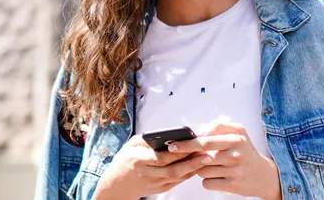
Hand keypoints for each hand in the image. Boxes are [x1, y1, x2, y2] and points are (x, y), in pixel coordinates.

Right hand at [94, 134, 208, 199]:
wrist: (115, 185)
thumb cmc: (124, 160)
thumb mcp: (131, 144)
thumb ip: (147, 139)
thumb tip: (166, 134)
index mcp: (139, 159)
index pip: (162, 157)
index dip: (178, 152)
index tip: (192, 144)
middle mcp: (148, 173)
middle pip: (174, 168)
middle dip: (192, 161)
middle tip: (207, 152)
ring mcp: (154, 183)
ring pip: (178, 177)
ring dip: (194, 168)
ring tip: (207, 157)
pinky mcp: (160, 189)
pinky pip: (177, 181)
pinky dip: (188, 174)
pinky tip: (198, 165)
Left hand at [168, 121, 281, 199]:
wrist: (263, 175)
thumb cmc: (245, 150)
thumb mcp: (238, 133)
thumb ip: (219, 127)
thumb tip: (197, 132)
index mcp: (236, 137)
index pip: (208, 136)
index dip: (190, 139)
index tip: (176, 140)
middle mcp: (236, 152)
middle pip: (203, 151)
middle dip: (185, 149)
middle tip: (171, 149)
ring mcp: (234, 169)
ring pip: (202, 168)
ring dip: (200, 167)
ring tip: (210, 165)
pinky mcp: (232, 185)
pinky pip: (207, 182)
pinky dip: (206, 180)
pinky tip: (215, 176)